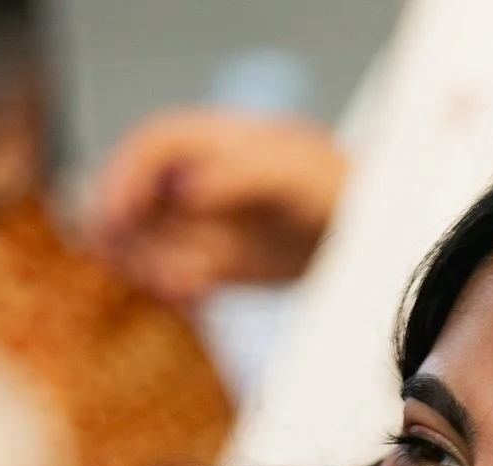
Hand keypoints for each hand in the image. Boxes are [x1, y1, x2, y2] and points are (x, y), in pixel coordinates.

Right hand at [90, 109, 345, 304]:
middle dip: (130, 230)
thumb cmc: (340, 192)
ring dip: (149, 265)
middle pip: (135, 195)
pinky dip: (172, 288)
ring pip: (145, 240)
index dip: (125, 176)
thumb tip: (186, 190)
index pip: (152, 148)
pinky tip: (192, 298)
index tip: (118, 216)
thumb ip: (242, 176)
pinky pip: (172, 275)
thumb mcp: (298, 176)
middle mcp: (197, 177)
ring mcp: (200, 222)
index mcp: (215, 140)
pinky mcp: (211, 263)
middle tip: (147, 263)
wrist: (374, 240)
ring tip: (183, 286)